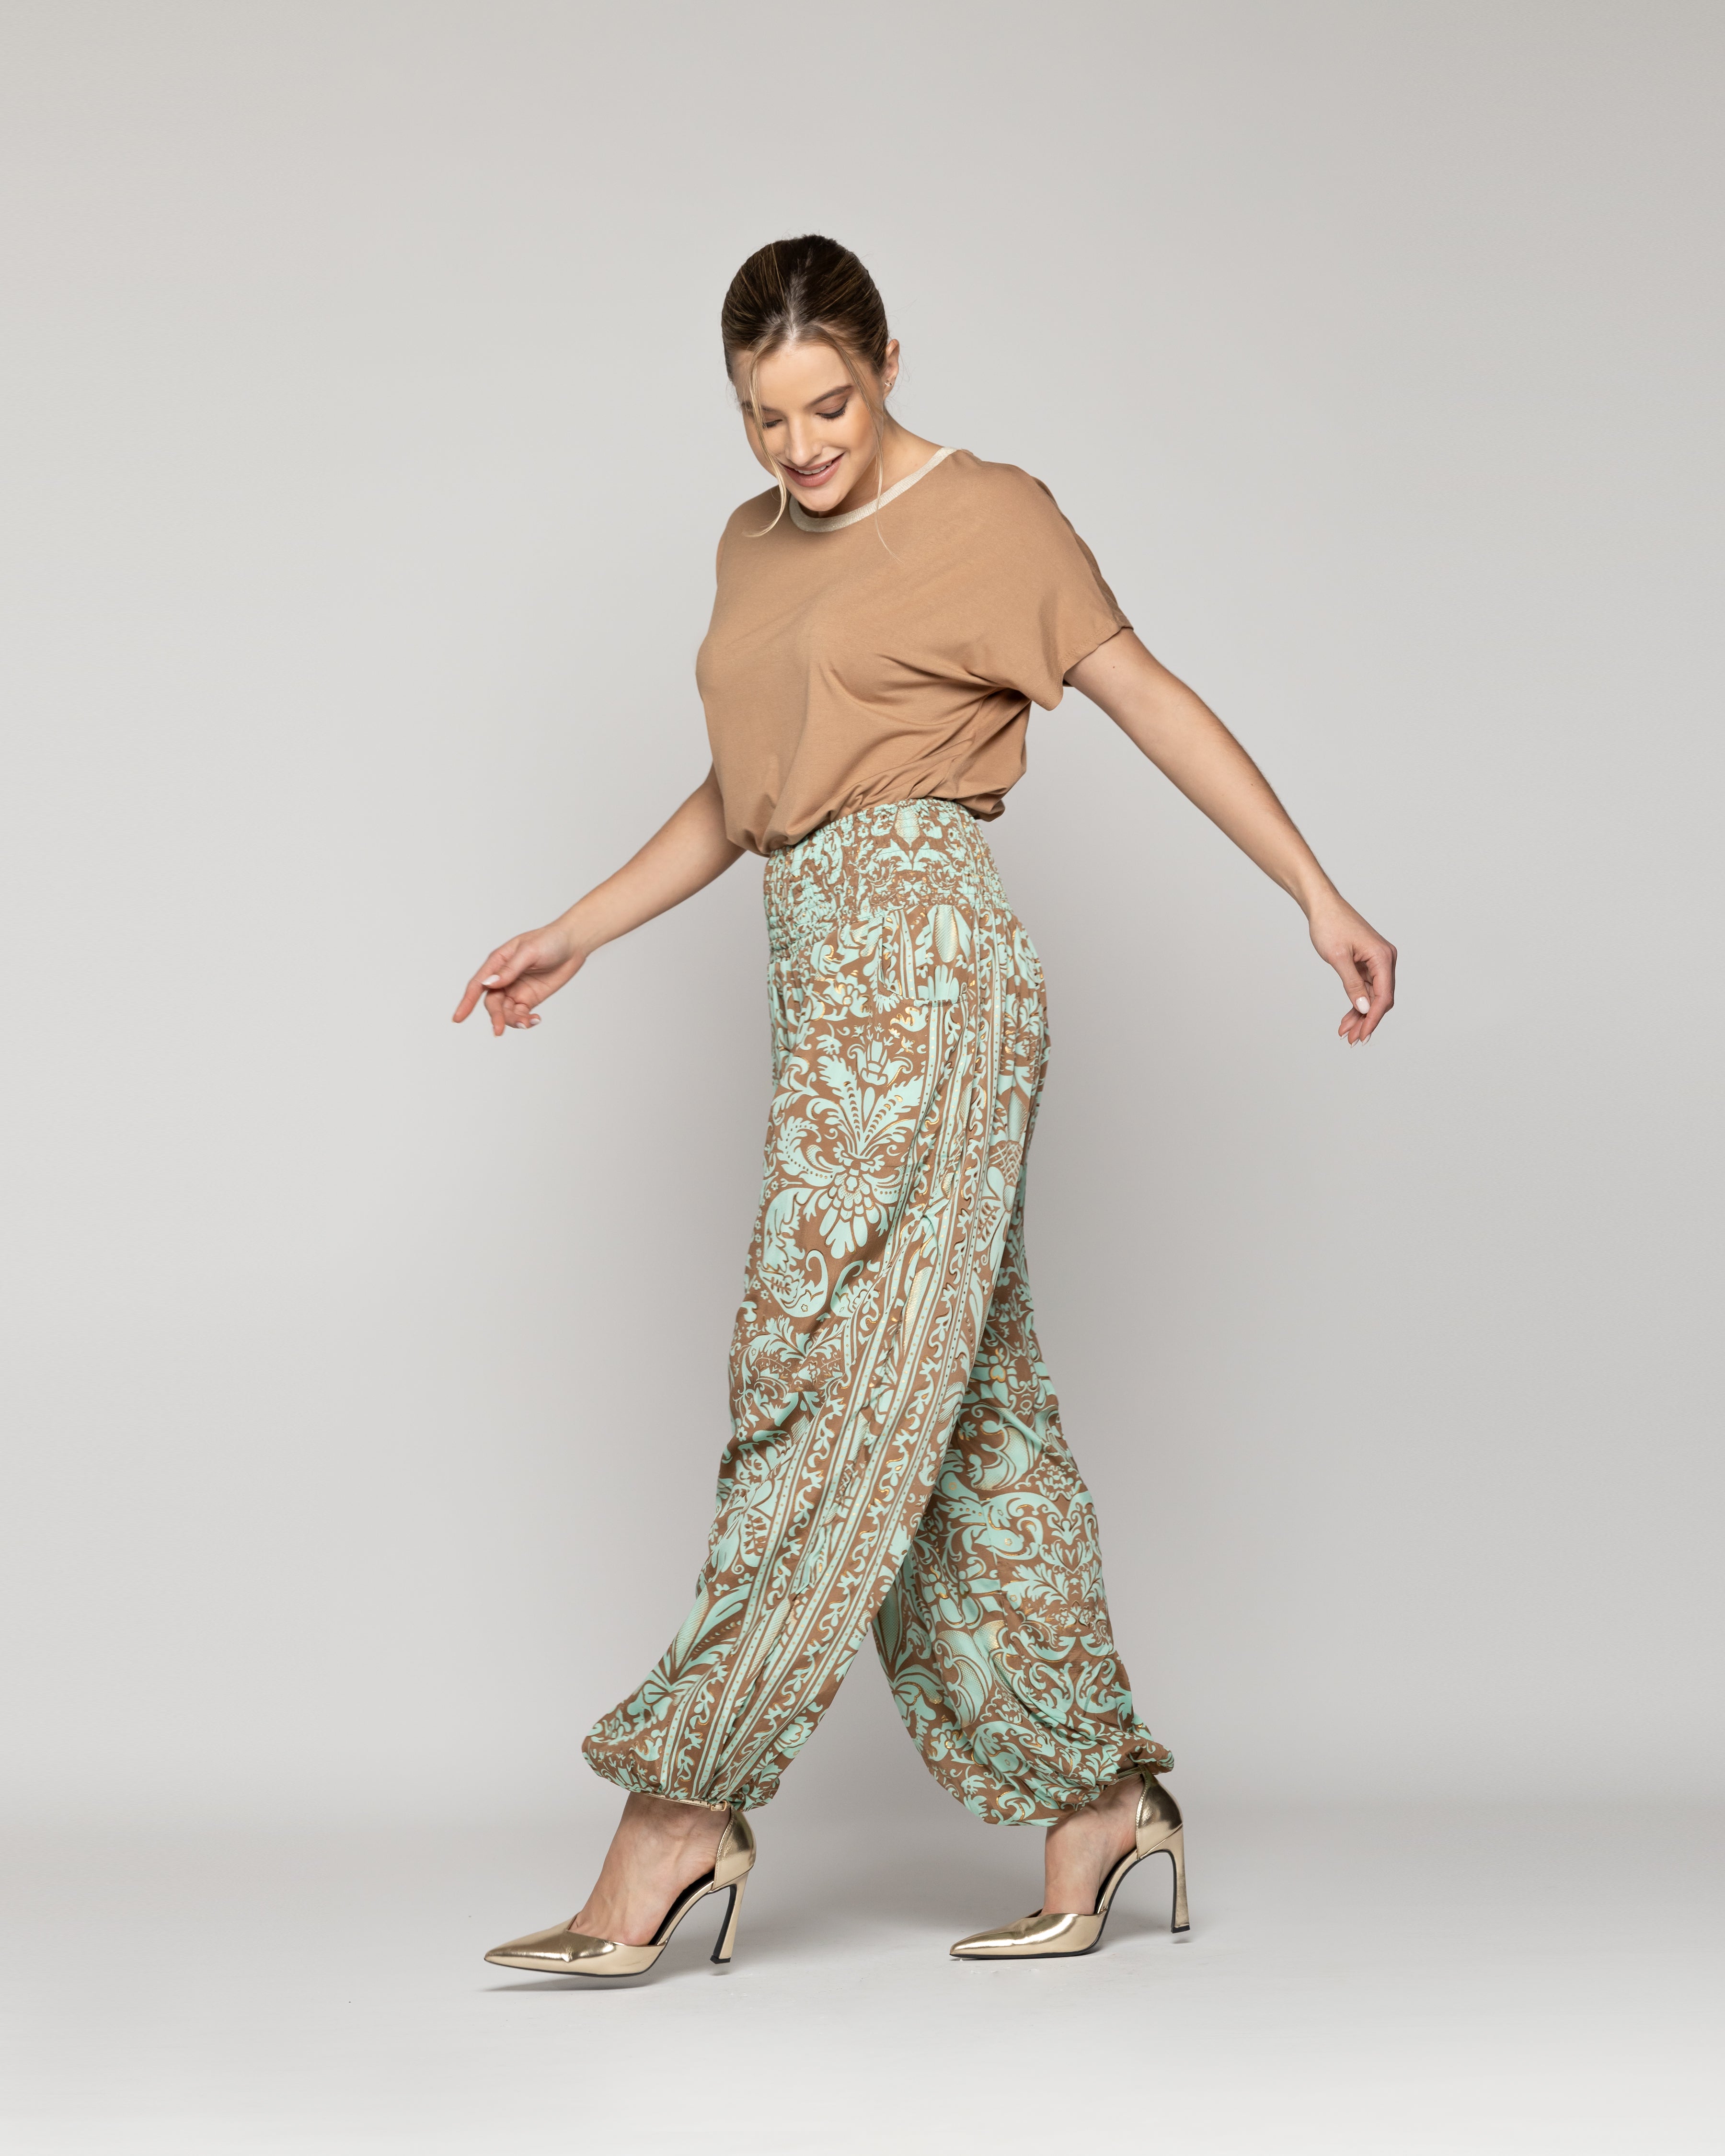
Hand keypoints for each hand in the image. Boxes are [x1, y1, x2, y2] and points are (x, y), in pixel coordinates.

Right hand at [451, 917, 584, 1037]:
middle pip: (492, 1002)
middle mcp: (504, 978)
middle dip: (495, 1016)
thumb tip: (489, 984)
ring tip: (527, 1022)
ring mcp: (517, 988)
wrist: (574, 944)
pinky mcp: (530, 997)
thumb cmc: (550, 941)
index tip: (458, 1018)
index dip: (466, 1002)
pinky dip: (525, 1020)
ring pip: (506, 1011)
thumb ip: (509, 970)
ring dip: (512, 1020)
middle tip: (499, 1030)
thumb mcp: (528, 952)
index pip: (478, 985)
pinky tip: (536, 1020)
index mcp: (497, 962)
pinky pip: (521, 1013)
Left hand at [1307, 894, 1396, 1044]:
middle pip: (1381, 998)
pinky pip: (1366, 988)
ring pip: (1373, 996)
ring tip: (1346, 1033)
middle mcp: (1385, 959)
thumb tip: (1364, 1008)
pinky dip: (1357, 1003)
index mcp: (1382, 957)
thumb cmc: (1329, 925)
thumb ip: (1352, 985)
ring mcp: (1377, 961)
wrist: (1322, 907)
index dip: (1374, 1018)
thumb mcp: (1338, 958)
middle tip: (1352, 1040)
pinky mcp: (1368, 963)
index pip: (1384, 995)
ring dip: (1361, 1015)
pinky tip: (1348, 1018)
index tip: (1363, 1035)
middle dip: (1368, 1020)